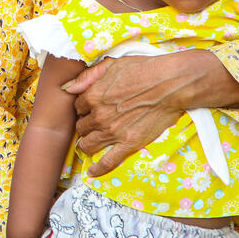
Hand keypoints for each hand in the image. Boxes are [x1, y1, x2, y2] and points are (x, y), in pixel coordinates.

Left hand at [63, 55, 186, 176]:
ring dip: (87, 144)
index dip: (84, 108)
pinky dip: (98, 169)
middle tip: (95, 124)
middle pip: (81, 127)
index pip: (78, 107)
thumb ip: (88, 77)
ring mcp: (113, 131)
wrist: (170, 83)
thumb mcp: (112, 65)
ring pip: (88, 145)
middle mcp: (99, 115)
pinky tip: (92, 172)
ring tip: (91, 143)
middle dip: (86, 125)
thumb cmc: (144, 69)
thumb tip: (68, 88)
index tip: (91, 108)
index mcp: (93, 96)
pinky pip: (108, 161)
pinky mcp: (128, 143)